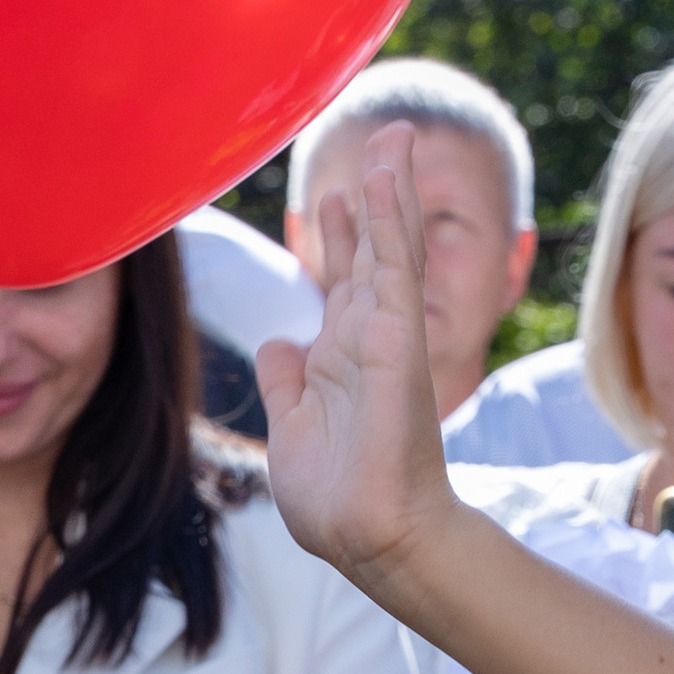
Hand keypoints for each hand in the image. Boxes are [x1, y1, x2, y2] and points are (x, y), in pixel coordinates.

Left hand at [257, 122, 451, 591]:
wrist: (369, 536)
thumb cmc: (337, 502)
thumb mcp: (290, 430)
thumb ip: (286, 383)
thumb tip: (276, 344)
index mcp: (340, 360)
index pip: (344, 283)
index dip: (340, 238)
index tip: (333, 199)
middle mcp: (366, 340)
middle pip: (370, 253)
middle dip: (372, 198)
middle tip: (381, 141)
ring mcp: (385, 336)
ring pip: (388, 246)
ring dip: (390, 188)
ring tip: (393, 136)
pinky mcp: (397, 338)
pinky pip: (393, 264)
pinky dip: (391, 214)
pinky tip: (387, 170)